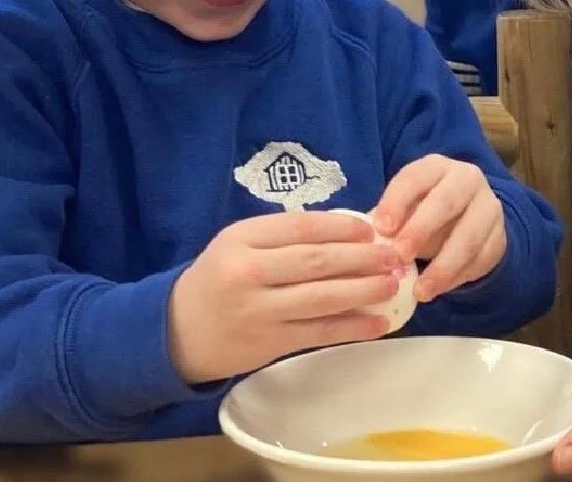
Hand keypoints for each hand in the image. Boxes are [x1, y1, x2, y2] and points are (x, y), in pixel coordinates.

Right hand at [167, 211, 402, 383]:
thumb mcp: (238, 244)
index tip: (371, 228)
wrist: (177, 331)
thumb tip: (345, 231)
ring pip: (321, 298)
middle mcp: (249, 272)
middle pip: (316, 261)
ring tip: (392, 284)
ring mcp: (259, 311)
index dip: (341, 227)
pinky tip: (378, 322)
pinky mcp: (268, 345)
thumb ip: (281, 236)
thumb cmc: (218, 278)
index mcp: (242, 239)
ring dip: (363, 290)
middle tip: (393, 255)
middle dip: (361, 257)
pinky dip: (352, 327)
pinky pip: (319, 333)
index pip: (301, 227)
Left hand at [371, 154, 505, 302]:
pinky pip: (481, 259)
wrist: (467, 218)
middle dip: (421, 229)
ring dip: (443, 266)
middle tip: (400, 256)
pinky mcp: (499, 236)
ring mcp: (488, 206)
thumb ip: (389, 224)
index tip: (381, 228)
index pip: (415, 177)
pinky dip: (458, 277)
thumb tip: (373, 246)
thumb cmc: (423, 211)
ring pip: (469, 236)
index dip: (397, 201)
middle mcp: (466, 179)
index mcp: (435, 166)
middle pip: (446, 201)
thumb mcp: (404, 208)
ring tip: (420, 291)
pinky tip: (438, 290)